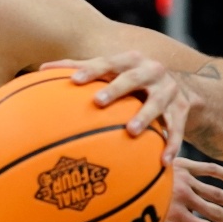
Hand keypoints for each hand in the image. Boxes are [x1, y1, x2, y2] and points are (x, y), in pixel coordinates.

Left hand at [41, 51, 197, 164]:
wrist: (182, 87)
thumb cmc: (130, 79)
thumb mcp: (111, 70)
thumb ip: (79, 68)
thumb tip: (40, 70)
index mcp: (129, 60)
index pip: (107, 63)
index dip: (90, 70)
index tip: (74, 81)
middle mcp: (151, 71)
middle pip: (132, 78)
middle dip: (115, 89)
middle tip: (97, 102)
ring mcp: (168, 91)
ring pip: (157, 104)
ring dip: (145, 117)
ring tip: (131, 132)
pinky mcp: (182, 110)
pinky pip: (177, 129)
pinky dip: (171, 144)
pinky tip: (163, 161)